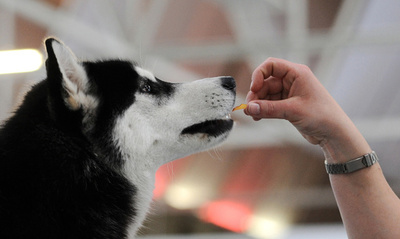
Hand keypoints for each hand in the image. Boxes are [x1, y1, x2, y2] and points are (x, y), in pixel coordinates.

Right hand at [244, 58, 369, 161]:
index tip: (253, 89)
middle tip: (249, 108)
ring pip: (266, 93)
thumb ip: (268, 109)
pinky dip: (263, 109)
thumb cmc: (321, 116)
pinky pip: (270, 103)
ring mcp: (290, 92)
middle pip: (266, 81)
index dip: (259, 75)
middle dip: (256, 94)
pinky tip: (258, 117)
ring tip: (253, 116)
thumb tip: (249, 108)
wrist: (334, 133)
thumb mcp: (292, 111)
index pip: (271, 65)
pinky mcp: (288, 104)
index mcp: (297, 73)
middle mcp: (293, 80)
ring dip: (258, 104)